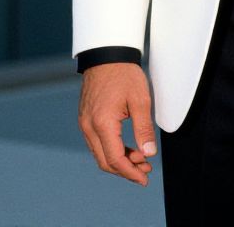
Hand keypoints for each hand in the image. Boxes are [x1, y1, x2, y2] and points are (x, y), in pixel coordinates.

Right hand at [78, 62, 157, 185]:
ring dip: (119, 160)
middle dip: (126, 170)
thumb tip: (148, 154)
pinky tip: (127, 147)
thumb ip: (143, 129)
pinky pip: (96, 142)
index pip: (115, 159)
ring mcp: (84, 122)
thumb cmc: (124, 74)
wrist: (107, 54)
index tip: (145, 179)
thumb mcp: (140, 100)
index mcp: (102, 123)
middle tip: (146, 170)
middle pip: (105, 161)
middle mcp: (88, 126)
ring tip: (140, 158)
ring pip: (100, 153)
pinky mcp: (85, 118)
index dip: (130, 173)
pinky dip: (111, 149)